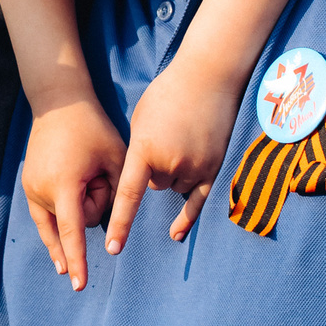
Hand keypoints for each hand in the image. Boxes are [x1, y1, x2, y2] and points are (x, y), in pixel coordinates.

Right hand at [20, 97, 126, 289]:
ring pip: (63, 220)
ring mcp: (31, 190)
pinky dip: (56, 232)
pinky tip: (61, 262)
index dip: (79, 260)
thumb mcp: (116, 157)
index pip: (73, 232)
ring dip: (78, 206)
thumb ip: (119, 193)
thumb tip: (112, 224)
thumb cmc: (93, 128)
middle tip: (96, 171)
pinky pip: (45, 219)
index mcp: (64, 185)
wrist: (59, 103)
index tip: (80, 285)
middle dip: (93, 204)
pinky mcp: (28, 188)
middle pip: (76, 222)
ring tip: (82, 175)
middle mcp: (42, 191)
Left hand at [105, 60, 242, 250]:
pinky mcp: (213, 168)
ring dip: (176, 173)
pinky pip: (197, 201)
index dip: (119, 223)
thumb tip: (142, 176)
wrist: (207, 77)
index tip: (112, 248)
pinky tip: (176, 235)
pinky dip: (186, 217)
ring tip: (183, 140)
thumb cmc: (168, 93)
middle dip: (156, 169)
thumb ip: (139, 151)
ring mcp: (194, 167)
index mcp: (145, 149)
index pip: (129, 195)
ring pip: (175, 186)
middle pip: (155, 184)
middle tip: (167, 137)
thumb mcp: (141, 120)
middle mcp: (170, 163)